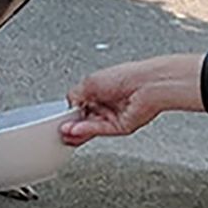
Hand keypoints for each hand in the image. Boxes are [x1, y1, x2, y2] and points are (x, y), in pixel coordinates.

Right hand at [60, 56, 197, 145]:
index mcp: (99, 89)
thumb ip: (75, 95)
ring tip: (64, 132)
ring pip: (90, 128)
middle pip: (83, 120)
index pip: (79, 105)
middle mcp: (106, 103)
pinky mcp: (121, 127)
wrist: (148, 85)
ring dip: (76, 131)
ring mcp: (113, 116)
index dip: (69, 112)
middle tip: (59, 129)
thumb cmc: (126, 75)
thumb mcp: (90, 82)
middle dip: (71, 125)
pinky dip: (86, 131)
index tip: (59, 118)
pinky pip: (100, 131)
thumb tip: (68, 104)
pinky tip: (76, 131)